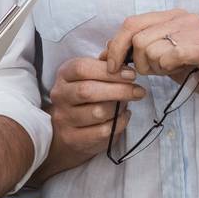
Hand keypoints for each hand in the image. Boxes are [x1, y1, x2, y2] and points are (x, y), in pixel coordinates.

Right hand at [39, 56, 146, 179]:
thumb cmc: (85, 97)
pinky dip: (119, 123)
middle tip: (138, 91)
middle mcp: (60, 96)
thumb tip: (124, 59)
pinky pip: (103, 131)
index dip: (108, 71)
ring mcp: (64, 118)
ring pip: (98, 112)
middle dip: (119, 90)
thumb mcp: (90, 76)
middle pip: (88, 91)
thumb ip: (105, 66)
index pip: (82, 69)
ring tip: (127, 104)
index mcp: (64, 75)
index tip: (131, 75)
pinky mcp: (72, 138)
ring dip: (119, 108)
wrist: (67, 129)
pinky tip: (122, 117)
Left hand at [105, 11, 198, 107]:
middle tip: (151, 74)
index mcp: (173, 17)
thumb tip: (110, 53)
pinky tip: (179, 70)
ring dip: (154, 67)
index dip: (116, 45)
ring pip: (150, 47)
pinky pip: (172, 54)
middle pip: (136, 36)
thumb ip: (144, 52)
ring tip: (171, 72)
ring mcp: (197, 30)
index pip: (131, 23)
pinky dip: (168, 66)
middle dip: (136, 62)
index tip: (112, 66)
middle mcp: (184, 17)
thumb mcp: (168, 60)